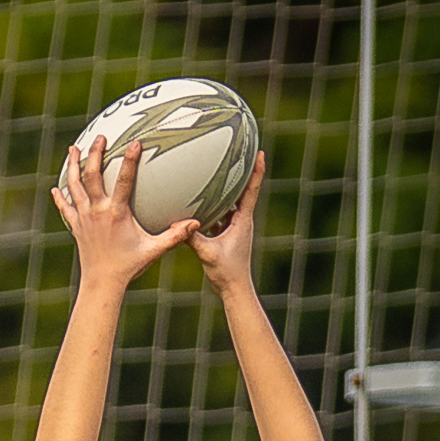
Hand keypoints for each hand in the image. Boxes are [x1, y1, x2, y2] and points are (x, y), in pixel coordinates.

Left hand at [53, 135, 197, 290]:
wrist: (102, 283)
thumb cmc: (129, 266)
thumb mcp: (154, 250)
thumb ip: (175, 236)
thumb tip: (196, 224)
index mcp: (116, 213)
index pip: (123, 180)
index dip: (130, 160)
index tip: (135, 142)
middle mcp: (97, 211)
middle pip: (91, 175)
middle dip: (94, 153)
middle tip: (100, 137)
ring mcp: (84, 218)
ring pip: (74, 186)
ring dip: (73, 166)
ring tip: (73, 149)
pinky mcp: (76, 227)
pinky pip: (65, 208)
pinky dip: (60, 197)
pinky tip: (55, 188)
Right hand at [188, 151, 263, 294]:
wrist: (234, 288)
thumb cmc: (226, 272)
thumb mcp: (208, 253)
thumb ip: (193, 238)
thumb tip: (179, 224)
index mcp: (243, 221)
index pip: (252, 190)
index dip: (257, 170)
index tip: (260, 152)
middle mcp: (242, 221)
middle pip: (244, 191)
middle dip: (242, 172)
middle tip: (239, 151)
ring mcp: (236, 227)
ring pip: (232, 203)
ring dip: (227, 189)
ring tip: (219, 171)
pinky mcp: (228, 234)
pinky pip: (222, 214)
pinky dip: (216, 206)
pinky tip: (203, 201)